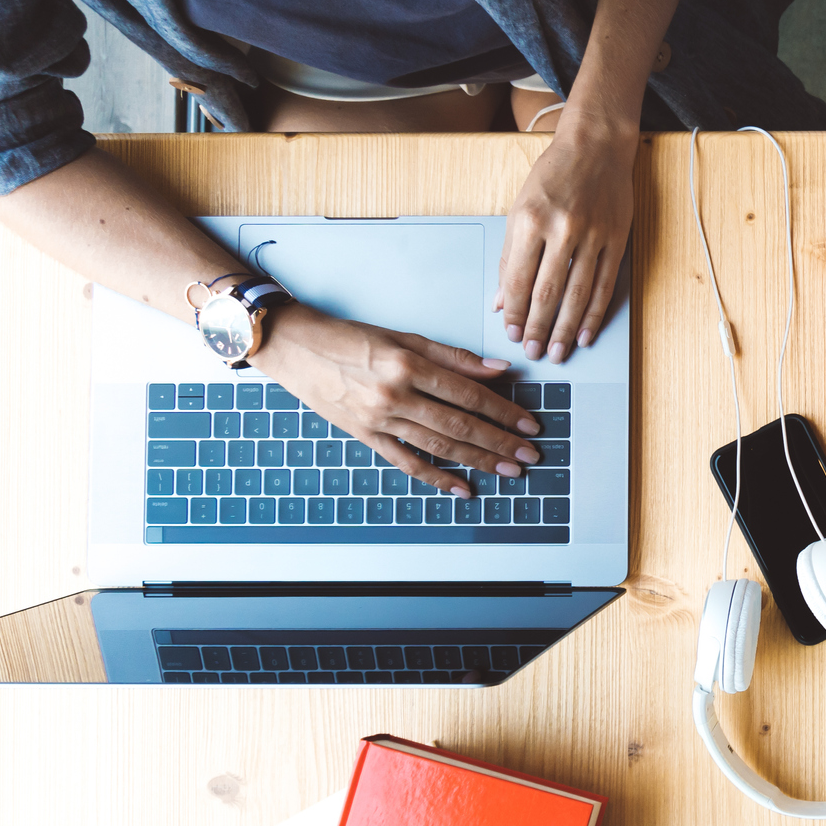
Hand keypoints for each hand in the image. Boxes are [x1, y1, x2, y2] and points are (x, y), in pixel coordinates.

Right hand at [253, 305, 541, 496]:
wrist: (296, 348)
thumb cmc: (350, 338)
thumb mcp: (404, 337)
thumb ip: (453, 357)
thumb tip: (499, 370)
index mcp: (409, 365)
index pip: (469, 394)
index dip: (504, 411)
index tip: (529, 424)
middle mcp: (396, 395)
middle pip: (460, 425)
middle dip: (500, 443)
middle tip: (530, 456)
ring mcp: (379, 420)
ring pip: (439, 446)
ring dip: (478, 461)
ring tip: (509, 471)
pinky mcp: (365, 436)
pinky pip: (406, 461)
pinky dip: (435, 478)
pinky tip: (462, 488)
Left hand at [497, 112, 637, 362]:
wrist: (596, 145)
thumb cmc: (554, 175)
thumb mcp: (520, 208)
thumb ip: (511, 256)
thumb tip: (502, 299)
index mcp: (529, 219)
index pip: (518, 279)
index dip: (515, 312)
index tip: (511, 332)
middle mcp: (561, 228)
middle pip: (547, 292)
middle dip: (538, 328)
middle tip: (533, 351)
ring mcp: (592, 235)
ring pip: (577, 294)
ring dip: (565, 329)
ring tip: (558, 351)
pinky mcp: (616, 239)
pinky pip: (604, 285)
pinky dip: (594, 314)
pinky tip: (585, 333)